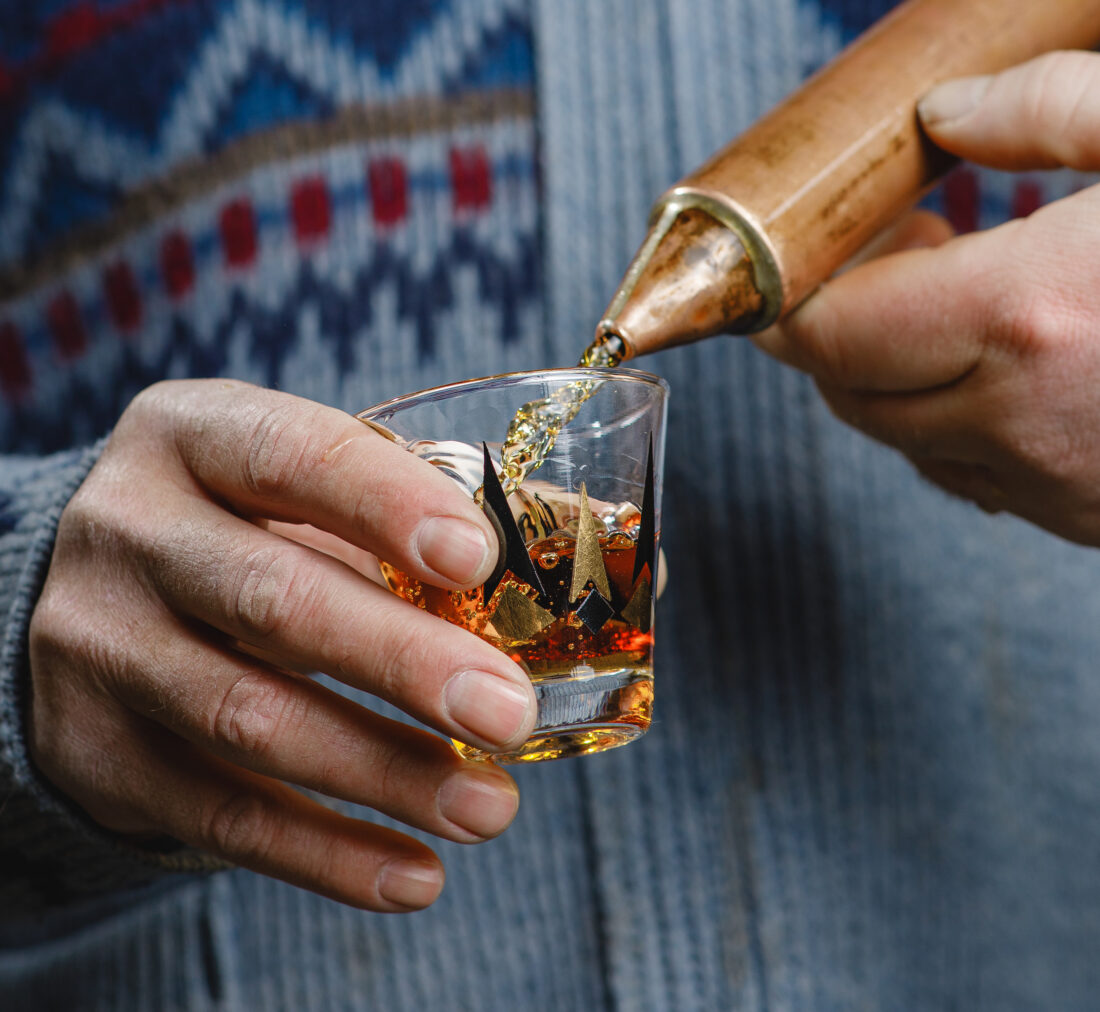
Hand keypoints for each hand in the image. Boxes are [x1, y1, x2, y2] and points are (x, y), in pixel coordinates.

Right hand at [28, 380, 536, 910]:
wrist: (98, 601)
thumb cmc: (244, 527)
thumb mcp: (294, 491)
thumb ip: (396, 520)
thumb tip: (564, 585)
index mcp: (193, 436)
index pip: (291, 455)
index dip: (386, 503)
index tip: (478, 558)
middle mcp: (130, 531)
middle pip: (273, 600)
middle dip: (403, 662)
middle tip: (509, 714)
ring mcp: (100, 645)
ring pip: (250, 719)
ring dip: (383, 773)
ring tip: (489, 808)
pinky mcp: (98, 751)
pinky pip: (219, 816)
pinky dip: (327, 854)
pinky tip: (416, 873)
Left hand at [752, 51, 1099, 545]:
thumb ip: (1054, 108)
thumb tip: (948, 115)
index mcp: (1032, 316)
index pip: (824, 332)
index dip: (784, 298)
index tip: (790, 256)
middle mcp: (1023, 420)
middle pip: (847, 390)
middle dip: (836, 323)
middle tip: (887, 244)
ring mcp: (1053, 484)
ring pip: (901, 436)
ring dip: (894, 367)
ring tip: (952, 284)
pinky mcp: (1083, 518)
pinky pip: (968, 470)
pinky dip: (951, 414)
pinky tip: (1009, 351)